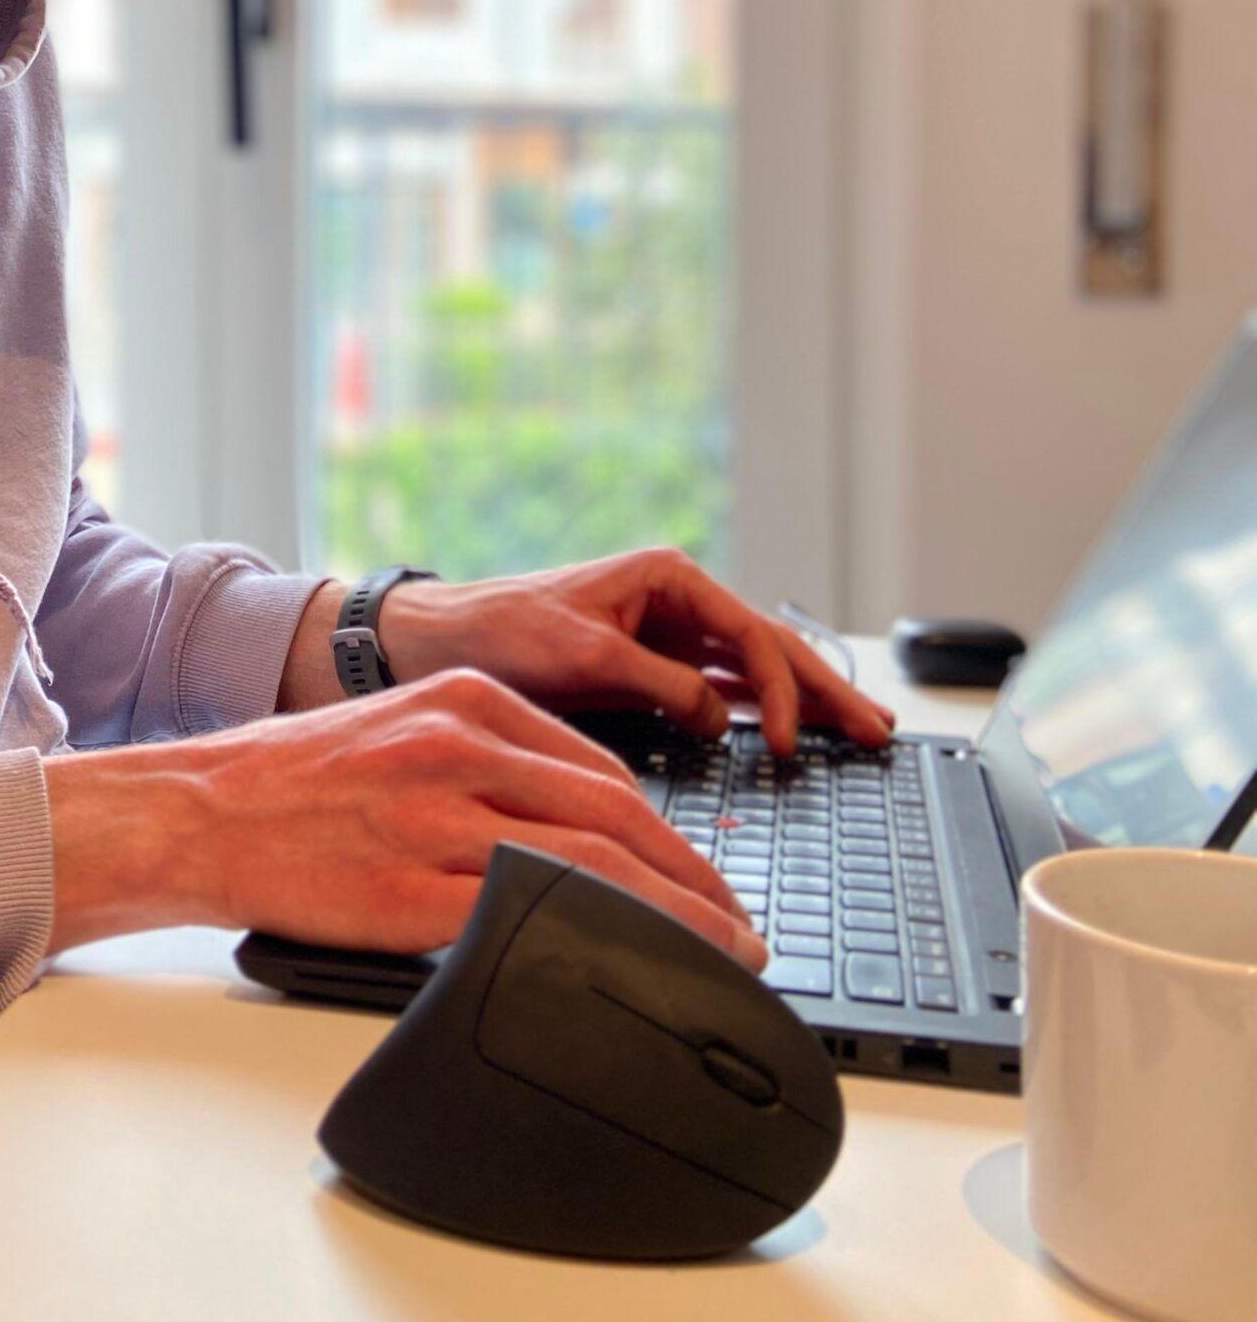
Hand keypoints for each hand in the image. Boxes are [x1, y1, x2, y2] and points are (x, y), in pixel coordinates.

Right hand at [43, 666, 767, 971]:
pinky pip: (519, 921)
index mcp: (468, 702)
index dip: (671, 835)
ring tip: (708, 958)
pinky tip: (613, 973)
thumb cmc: (297, 777)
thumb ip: (493, 761)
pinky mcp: (406, 890)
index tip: (705, 878)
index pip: (604, 772)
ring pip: (584, 870)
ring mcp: (434, 819)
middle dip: (692, 882)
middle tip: (736, 928)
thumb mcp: (404, 730)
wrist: (199, 809)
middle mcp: (459, 748)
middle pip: (615, 818)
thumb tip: (586, 823)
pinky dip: (584, 948)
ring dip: (665, 920)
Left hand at [379, 548, 896, 756]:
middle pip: (770, 648)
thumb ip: (659, 684)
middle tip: (878, 729)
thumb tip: (719, 718)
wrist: (443, 643)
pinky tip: (793, 735)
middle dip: (826, 689)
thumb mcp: (583, 656)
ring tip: (859, 731)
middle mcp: (676, 602)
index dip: (783, 690)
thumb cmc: (503, 632)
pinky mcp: (652, 672)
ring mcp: (668, 638)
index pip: (751, 635)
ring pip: (755, 672)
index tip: (792, 742)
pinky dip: (761, 713)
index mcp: (667, 578)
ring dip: (805, 702)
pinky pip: (722, 693)